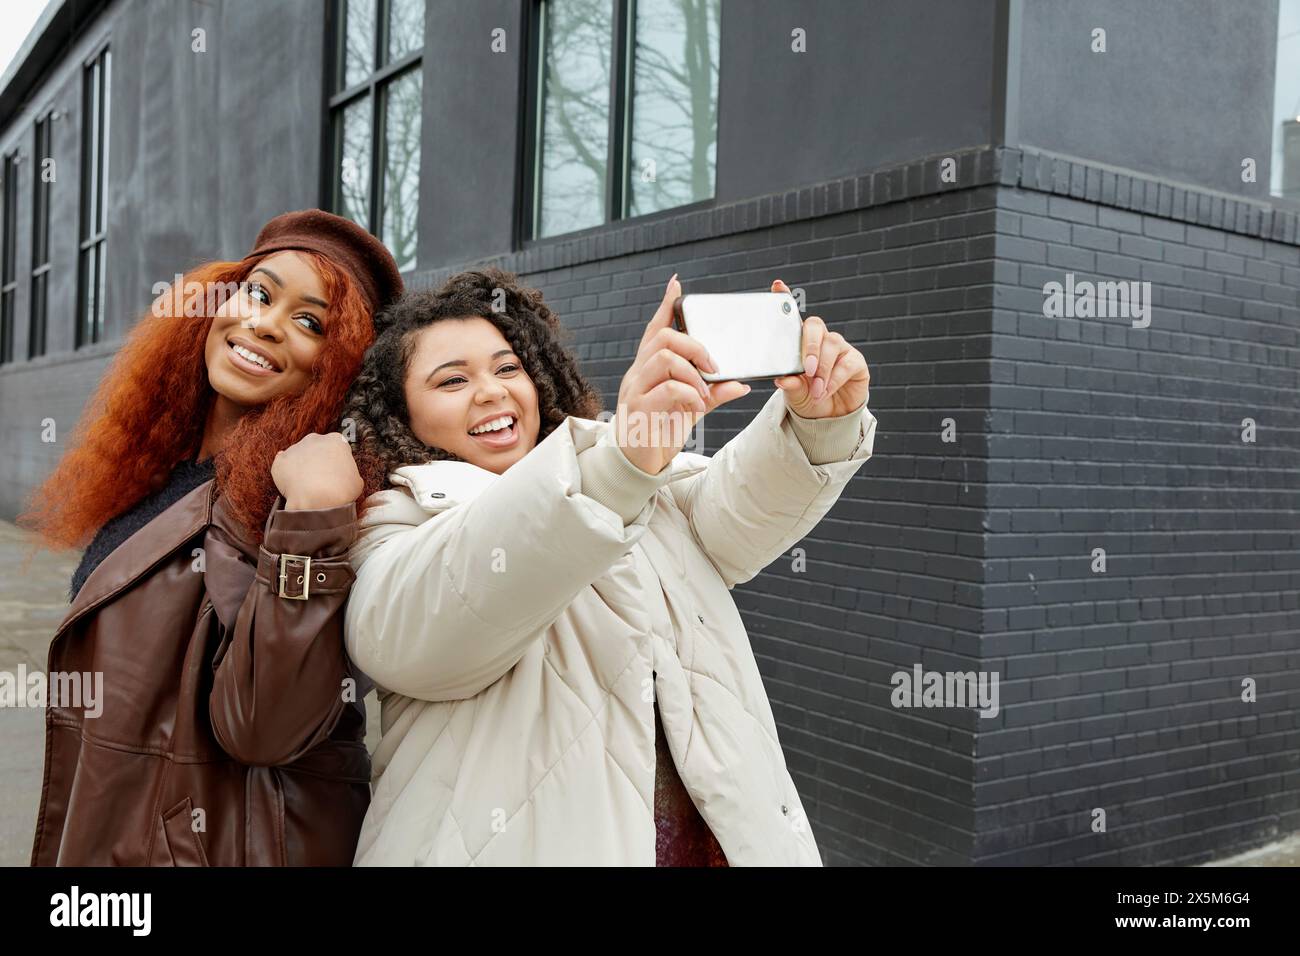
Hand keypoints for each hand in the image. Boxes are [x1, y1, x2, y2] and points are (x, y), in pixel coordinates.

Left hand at [272, 432, 363, 510]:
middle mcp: (315, 439)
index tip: (336, 471)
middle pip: (316, 447)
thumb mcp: (357, 481)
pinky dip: (285, 473)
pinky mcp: (280, 462)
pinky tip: (291, 483)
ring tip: (307, 486)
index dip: (337, 460)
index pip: (337, 446)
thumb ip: (349, 473)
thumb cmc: (341, 491)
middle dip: (318, 459)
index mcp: (336, 440)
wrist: (318, 501)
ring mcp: (295, 448)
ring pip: (299, 456)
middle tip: (322, 478)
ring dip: (302, 467)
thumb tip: (345, 477)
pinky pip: (282, 466)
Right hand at [614, 273, 750, 474]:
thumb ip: (712, 394)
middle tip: (713, 367)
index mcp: (647, 369)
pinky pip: (667, 389)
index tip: (676, 284)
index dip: (665, 306)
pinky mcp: (639, 410)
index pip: (654, 330)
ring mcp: (635, 390)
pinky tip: (697, 404)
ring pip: (664, 358)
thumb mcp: (690, 410)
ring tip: (704, 390)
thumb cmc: (660, 433)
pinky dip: (689, 393)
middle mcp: (637, 374)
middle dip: (694, 345)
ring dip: (692, 371)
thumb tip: (740, 384)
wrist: (638, 466)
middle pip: (662, 338)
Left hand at [770, 279, 869, 417]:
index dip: (786, 300)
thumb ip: (790, 385)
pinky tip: (826, 391)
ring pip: (832, 344)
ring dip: (823, 368)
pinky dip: (835, 379)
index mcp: (801, 343)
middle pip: (815, 326)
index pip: (793, 317)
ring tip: (816, 390)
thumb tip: (782, 379)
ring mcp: (840, 349)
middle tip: (807, 368)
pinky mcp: (856, 362)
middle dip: (810, 345)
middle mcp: (821, 340)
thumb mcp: (795, 394)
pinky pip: (847, 363)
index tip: (777, 286)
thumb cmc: (809, 399)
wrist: (830, 418)